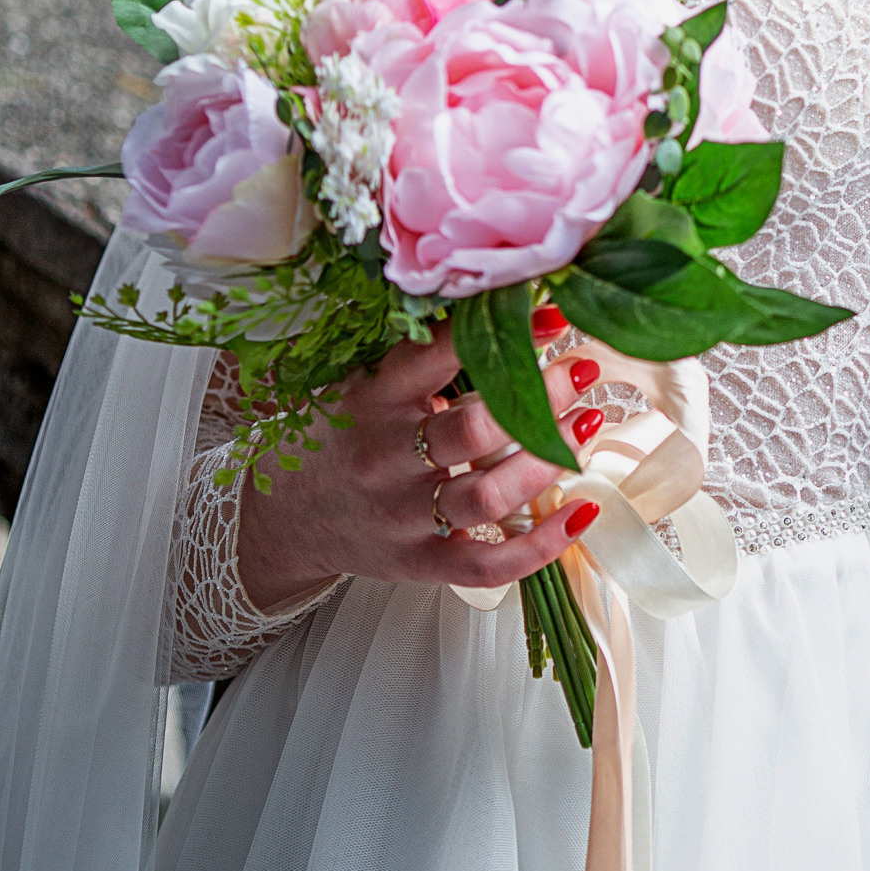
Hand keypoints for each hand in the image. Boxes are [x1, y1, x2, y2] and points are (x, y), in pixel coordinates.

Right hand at [236, 324, 607, 611]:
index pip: (436, 358)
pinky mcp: (419, 563)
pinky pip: (488, 564)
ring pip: (488, 496)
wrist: (282, 514)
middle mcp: (385, 460)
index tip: (552, 314)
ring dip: (549, 460)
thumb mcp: (358, 382)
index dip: (497, 335)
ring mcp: (403, 518)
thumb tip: (499, 306)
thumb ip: (417, 355)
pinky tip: (582, 512)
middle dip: (540, 397)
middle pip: (475, 430)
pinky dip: (543, 545)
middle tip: (580, 370)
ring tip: (587, 424)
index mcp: (370, 400)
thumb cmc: (338, 433)